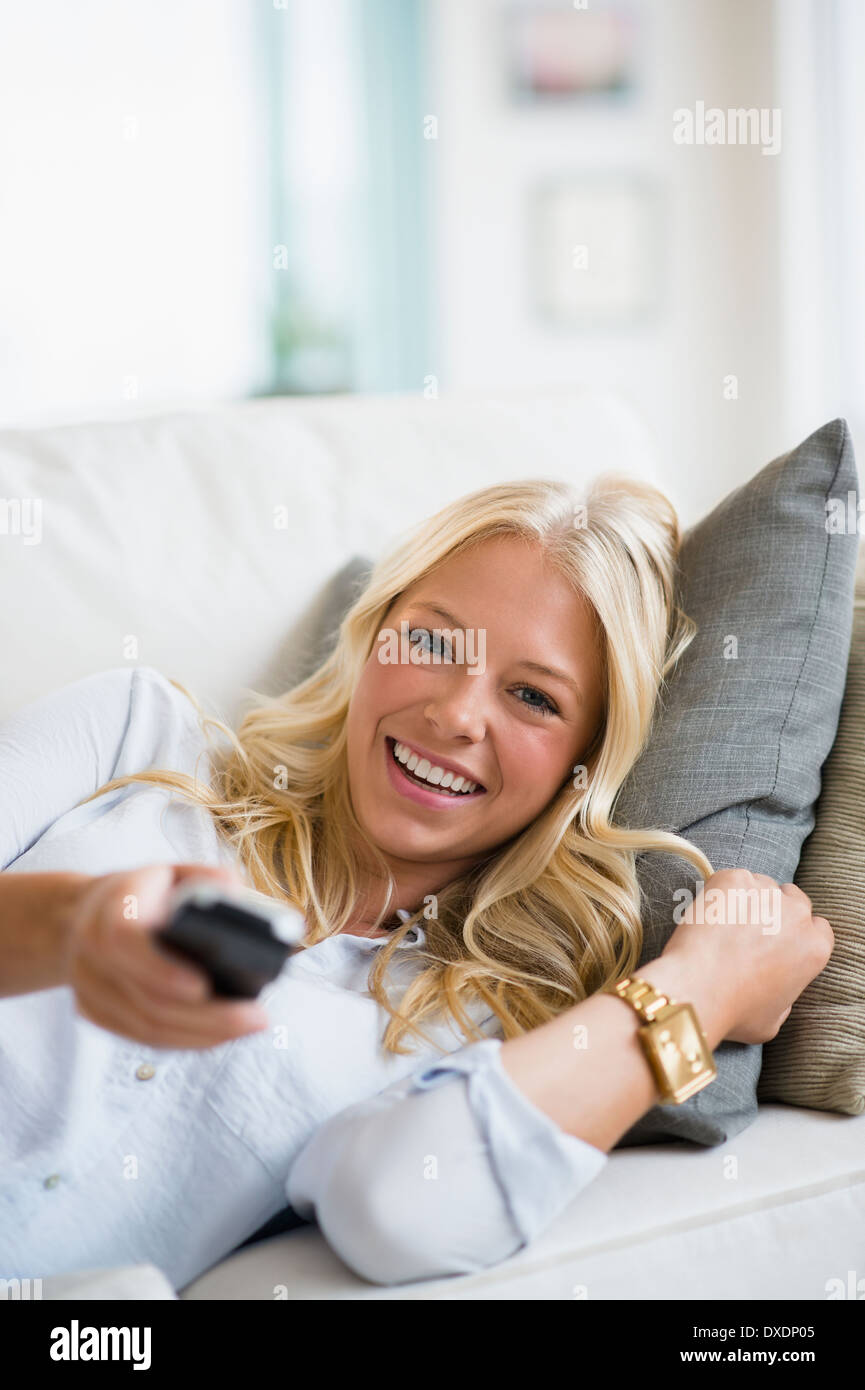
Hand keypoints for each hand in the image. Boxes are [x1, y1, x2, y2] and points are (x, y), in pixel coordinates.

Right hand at [62, 862, 270, 1048]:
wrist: (85, 912)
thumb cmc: (144, 892)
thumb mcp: (175, 871)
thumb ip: (209, 879)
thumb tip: (238, 900)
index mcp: (110, 907)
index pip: (124, 940)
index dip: (161, 969)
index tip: (203, 986)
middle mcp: (91, 951)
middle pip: (146, 998)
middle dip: (207, 1015)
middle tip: (257, 1017)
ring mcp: (89, 988)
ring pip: (146, 1026)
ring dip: (202, 1033)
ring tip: (248, 1026)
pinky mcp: (94, 1013)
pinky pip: (142, 1036)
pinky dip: (184, 1039)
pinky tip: (218, 1034)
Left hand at [660, 868, 833, 1043]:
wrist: (696, 989)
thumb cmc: (732, 1011)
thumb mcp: (774, 1019)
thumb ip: (785, 995)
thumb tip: (777, 984)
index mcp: (815, 948)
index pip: (818, 928)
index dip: (797, 933)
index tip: (777, 941)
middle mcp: (797, 915)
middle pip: (794, 900)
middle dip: (776, 911)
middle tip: (747, 929)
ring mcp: (765, 892)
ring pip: (761, 885)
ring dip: (747, 899)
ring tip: (721, 925)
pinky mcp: (733, 879)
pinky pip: (732, 879)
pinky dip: (721, 891)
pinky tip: (709, 914)